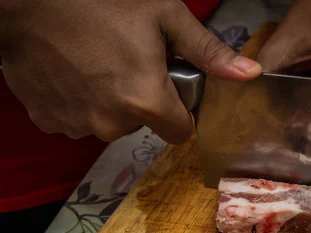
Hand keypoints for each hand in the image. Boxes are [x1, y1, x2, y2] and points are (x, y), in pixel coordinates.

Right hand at [0, 0, 261, 142]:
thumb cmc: (96, 0)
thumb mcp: (163, 16)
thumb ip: (208, 52)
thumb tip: (251, 74)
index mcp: (146, 101)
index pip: (180, 131)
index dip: (179, 110)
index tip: (168, 87)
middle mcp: (114, 123)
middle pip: (144, 124)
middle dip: (141, 100)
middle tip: (127, 61)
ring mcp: (78, 125)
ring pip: (109, 123)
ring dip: (108, 101)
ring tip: (96, 62)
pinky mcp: (50, 121)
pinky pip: (78, 119)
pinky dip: (79, 102)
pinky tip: (72, 71)